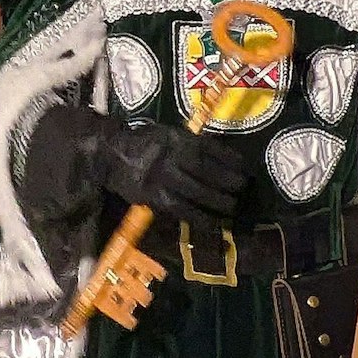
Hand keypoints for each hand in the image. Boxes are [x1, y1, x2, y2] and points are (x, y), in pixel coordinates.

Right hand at [91, 117, 246, 228]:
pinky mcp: (153, 197)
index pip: (208, 149)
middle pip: (204, 171)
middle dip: (228, 182)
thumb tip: (224, 157)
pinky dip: (200, 218)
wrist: (111, 155)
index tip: (245, 168)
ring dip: (217, 202)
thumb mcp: (168, 133)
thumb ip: (191, 143)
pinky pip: (181, 210)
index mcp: (175, 138)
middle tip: (243, 189)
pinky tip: (214, 223)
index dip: (229, 159)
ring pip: (195, 192)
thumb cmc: (145, 142)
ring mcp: (160, 178)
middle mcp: (169, 156)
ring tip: (232, 207)